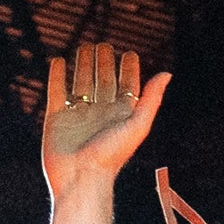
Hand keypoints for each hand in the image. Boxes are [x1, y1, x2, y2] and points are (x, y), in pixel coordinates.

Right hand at [39, 38, 168, 216]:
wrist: (80, 179)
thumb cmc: (111, 156)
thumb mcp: (137, 125)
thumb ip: (151, 99)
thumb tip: (167, 73)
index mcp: (120, 115)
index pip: (126, 86)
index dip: (129, 70)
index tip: (129, 54)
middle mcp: (100, 113)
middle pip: (103, 81)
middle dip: (104, 62)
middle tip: (104, 44)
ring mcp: (78, 115)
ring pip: (81, 83)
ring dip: (83, 65)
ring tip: (84, 47)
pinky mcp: (56, 118)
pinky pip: (56, 92)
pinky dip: (57, 76)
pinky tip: (59, 61)